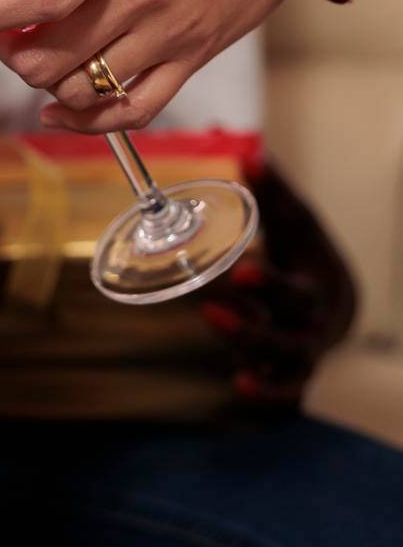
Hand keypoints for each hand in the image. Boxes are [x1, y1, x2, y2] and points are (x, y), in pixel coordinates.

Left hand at [0, 0, 311, 132]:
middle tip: (1, 30)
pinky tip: (61, 109)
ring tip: (34, 56)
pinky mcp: (195, 55)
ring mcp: (170, 32)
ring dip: (42, 80)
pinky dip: (89, 121)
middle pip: (51, 54)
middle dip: (8, 48)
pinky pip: (134, 109)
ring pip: (82, 88)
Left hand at [202, 160, 356, 405]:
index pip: (291, 288)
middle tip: (210, 310)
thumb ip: (274, 194)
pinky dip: (269, 394)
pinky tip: (241, 386)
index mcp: (313, 288)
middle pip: (286, 333)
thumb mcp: (296, 225)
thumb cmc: (305, 256)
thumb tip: (251, 153)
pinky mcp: (291, 375)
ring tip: (212, 332)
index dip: (267, 282)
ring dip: (247, 352)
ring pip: (279, 364)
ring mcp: (302, 355)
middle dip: (250, 326)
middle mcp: (310, 327)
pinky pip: (285, 393)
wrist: (336, 304)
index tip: (240, 272)